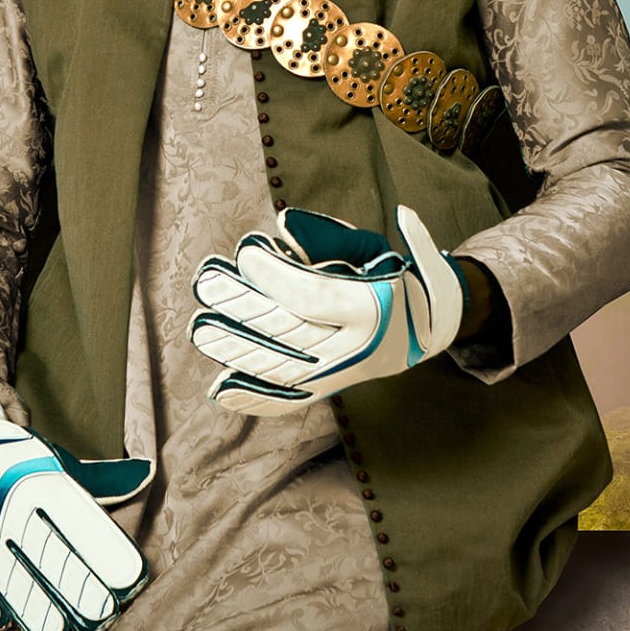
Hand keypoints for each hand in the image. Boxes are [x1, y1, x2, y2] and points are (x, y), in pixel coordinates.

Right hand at [0, 383, 150, 630]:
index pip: (81, 521)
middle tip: (103, 613)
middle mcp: (10, 503)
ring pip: (11, 582)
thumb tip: (148, 473)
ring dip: (38, 611)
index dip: (106, 554)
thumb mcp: (56, 461)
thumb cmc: (16, 458)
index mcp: (42, 478)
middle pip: (50, 557)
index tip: (130, 580)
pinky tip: (8, 617)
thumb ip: (101, 479)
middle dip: (79, 591)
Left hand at [189, 204, 466, 414]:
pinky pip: (290, 401)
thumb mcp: (370, 246)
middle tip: (207, 284)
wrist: (428, 327)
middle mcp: (358, 347)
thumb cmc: (391, 273)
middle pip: (290, 332)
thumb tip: (283, 228)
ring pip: (283, 370)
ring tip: (201, 330)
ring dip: (237, 351)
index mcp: (373, 306)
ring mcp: (342, 374)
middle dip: (243, 308)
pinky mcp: (331, 389)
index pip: (313, 295)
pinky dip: (255, 399)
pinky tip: (221, 390)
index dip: (274, 275)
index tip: (244, 251)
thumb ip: (327, 237)